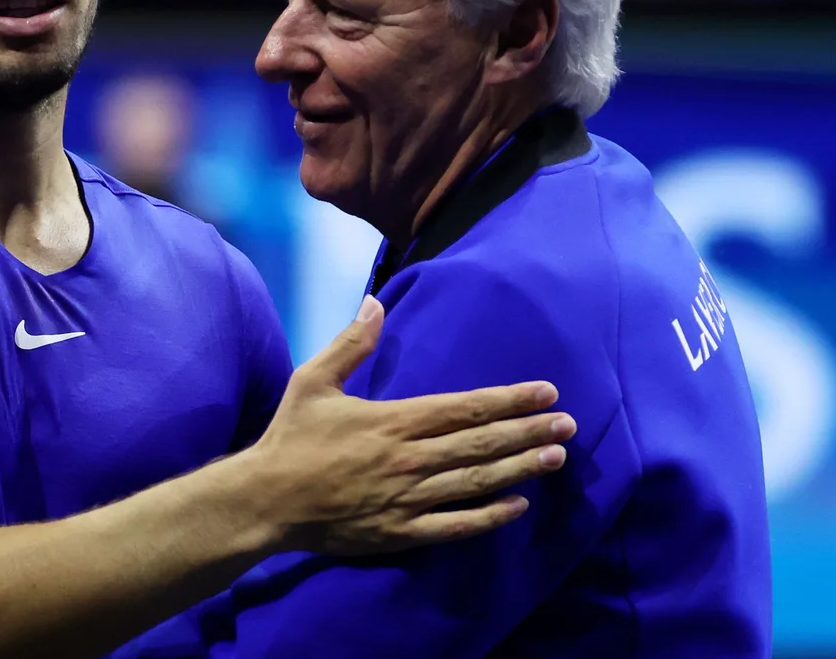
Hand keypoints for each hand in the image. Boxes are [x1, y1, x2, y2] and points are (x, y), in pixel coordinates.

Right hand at [245, 295, 573, 555]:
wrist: (266, 500)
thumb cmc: (290, 437)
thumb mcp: (314, 380)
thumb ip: (351, 343)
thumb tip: (376, 303)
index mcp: (394, 420)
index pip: (465, 407)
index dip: (509, 399)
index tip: (545, 392)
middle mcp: (410, 459)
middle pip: (482, 443)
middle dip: (528, 431)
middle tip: (569, 424)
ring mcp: (408, 499)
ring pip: (477, 482)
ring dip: (520, 469)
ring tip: (556, 457)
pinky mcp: (401, 532)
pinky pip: (455, 525)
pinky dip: (489, 517)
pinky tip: (518, 506)